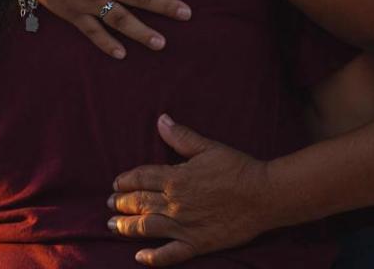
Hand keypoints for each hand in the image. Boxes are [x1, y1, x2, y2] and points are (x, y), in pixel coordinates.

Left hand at [107, 115, 274, 265]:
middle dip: (120, 203)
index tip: (116, 182)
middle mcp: (175, 203)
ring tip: (112, 226)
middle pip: (139, 203)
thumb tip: (160, 120)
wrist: (264, 195)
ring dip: (126, 227)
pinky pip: (170, 254)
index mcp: (176, 178)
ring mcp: (184, 226)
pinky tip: (140, 258)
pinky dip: (153, 258)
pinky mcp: (197, 244)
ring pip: (146, 228)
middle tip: (109, 204)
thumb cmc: (238, 168)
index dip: (126, 180)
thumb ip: (181, 136)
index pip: (141, 178)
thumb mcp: (208, 147)